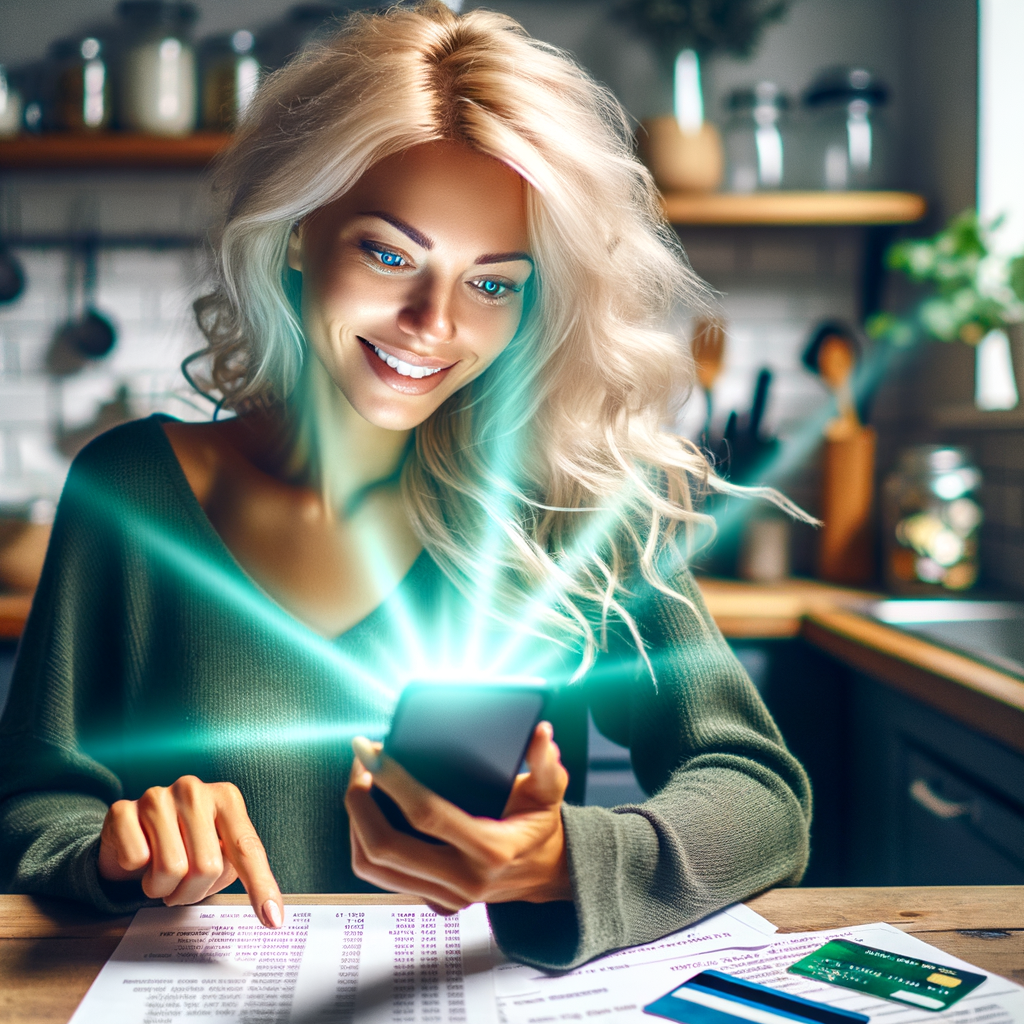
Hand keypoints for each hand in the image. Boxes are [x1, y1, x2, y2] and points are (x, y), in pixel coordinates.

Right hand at [98, 775, 283, 928]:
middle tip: (182, 887)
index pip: (247, 848)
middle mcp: (194, 790)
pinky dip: (135, 871)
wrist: (129, 834)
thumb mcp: (216, 851)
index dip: (260, 887)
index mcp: (226, 798)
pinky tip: (139, 855)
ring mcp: (158, 796)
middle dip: (193, 892)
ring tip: (160, 873)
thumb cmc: (182, 845)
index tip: (273, 921)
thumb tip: (270, 913)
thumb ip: (236, 869)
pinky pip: (135, 860)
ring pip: (171, 869)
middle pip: (207, 867)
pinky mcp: (122, 810)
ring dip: (163, 888)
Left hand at [346, 722, 571, 911]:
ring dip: (356, 822)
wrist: (547, 872)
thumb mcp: (550, 790)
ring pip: (373, 867)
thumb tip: (540, 732)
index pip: (426, 814)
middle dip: (360, 802)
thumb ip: (547, 762)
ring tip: (360, 782)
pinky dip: (363, 841)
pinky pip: (381, 876)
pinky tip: (368, 809)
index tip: (372, 751)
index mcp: (491, 848)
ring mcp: (445, 895)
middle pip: (386, 848)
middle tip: (360, 763)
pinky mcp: (432, 899)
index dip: (393, 781)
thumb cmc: (541, 824)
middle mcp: (464, 879)